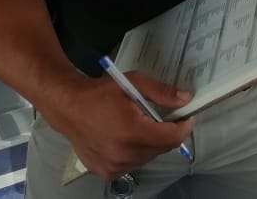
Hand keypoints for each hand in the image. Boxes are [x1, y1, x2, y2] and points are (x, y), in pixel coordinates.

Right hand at [43, 71, 193, 180]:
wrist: (69, 108)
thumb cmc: (100, 94)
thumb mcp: (134, 84)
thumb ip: (162, 92)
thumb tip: (185, 99)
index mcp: (131, 131)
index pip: (171, 138)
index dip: (183, 128)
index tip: (186, 118)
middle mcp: (123, 154)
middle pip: (161, 148)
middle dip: (166, 133)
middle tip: (161, 117)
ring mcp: (114, 166)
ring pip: (148, 157)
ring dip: (151, 143)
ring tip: (140, 126)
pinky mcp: (106, 172)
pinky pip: (133, 164)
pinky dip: (136, 153)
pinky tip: (127, 139)